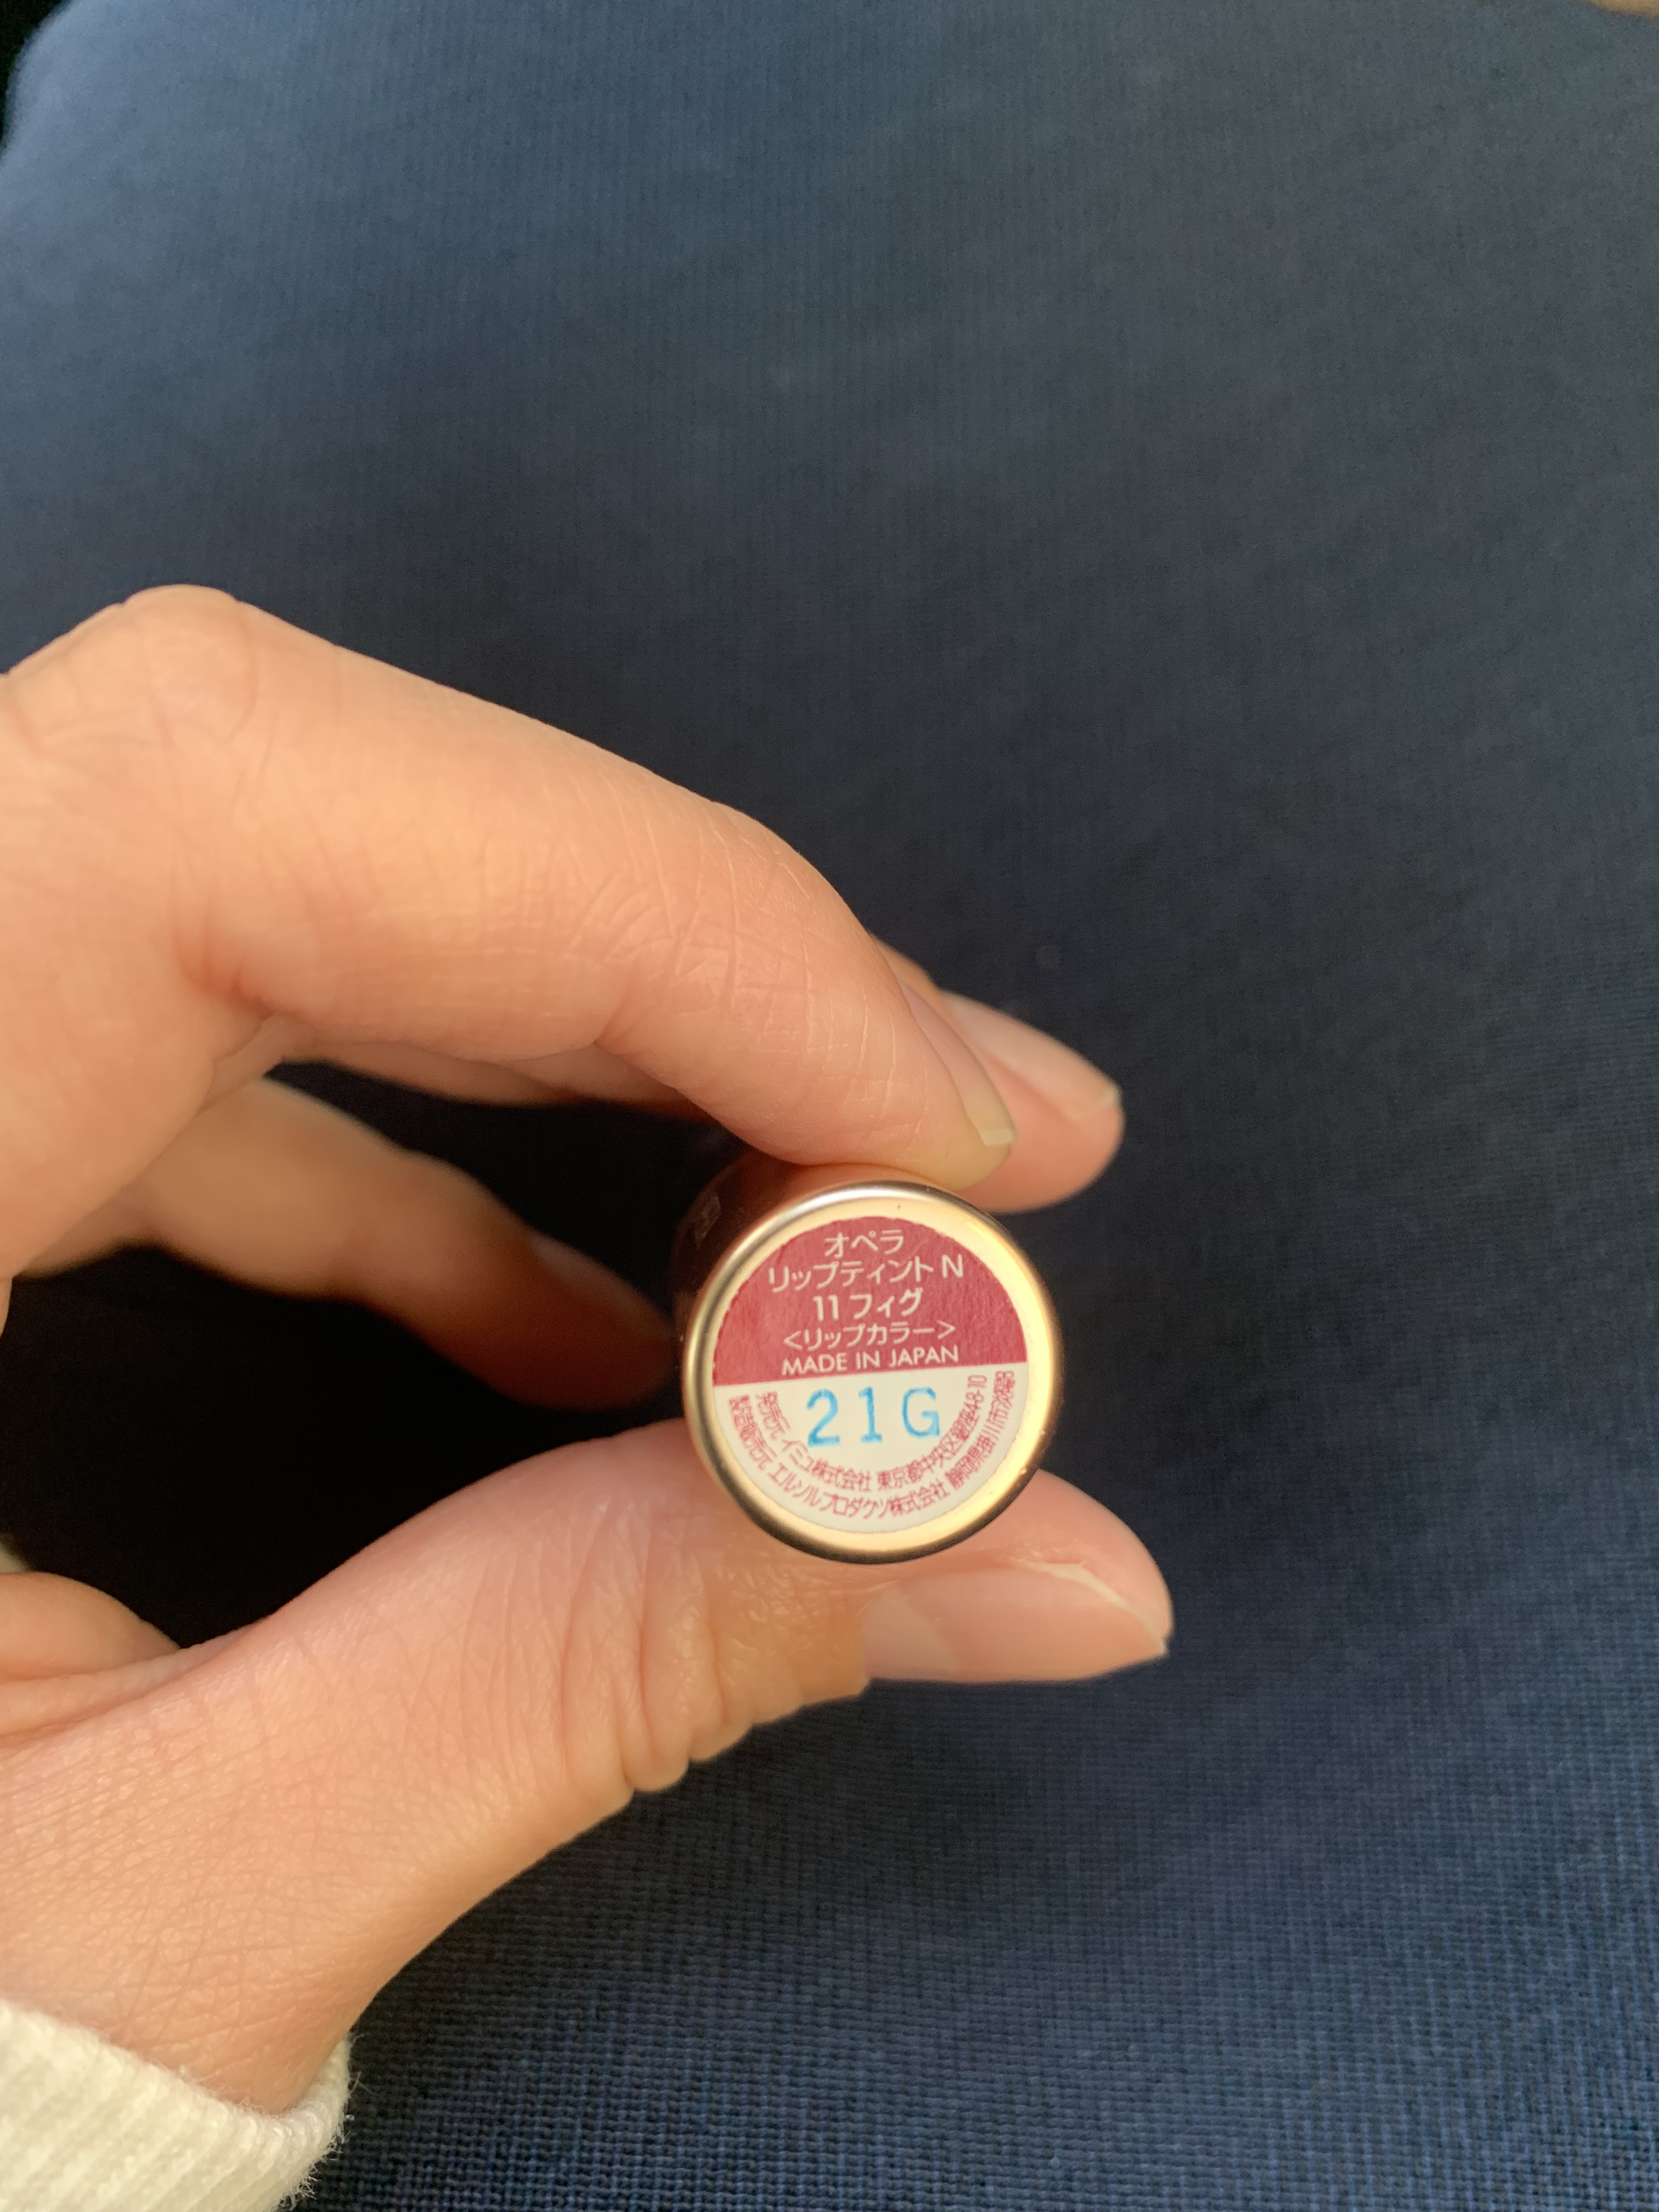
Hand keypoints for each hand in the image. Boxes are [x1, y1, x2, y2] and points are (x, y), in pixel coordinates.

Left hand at [0, 590, 1167, 2112]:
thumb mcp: (164, 1897)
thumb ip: (597, 1679)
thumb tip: (1058, 1571)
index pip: (216, 809)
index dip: (633, 904)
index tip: (930, 1114)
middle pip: (287, 795)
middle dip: (681, 951)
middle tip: (976, 1138)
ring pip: (275, 887)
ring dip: (597, 1031)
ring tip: (839, 1214)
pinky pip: (196, 1054)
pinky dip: (440, 1164)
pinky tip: (599, 1325)